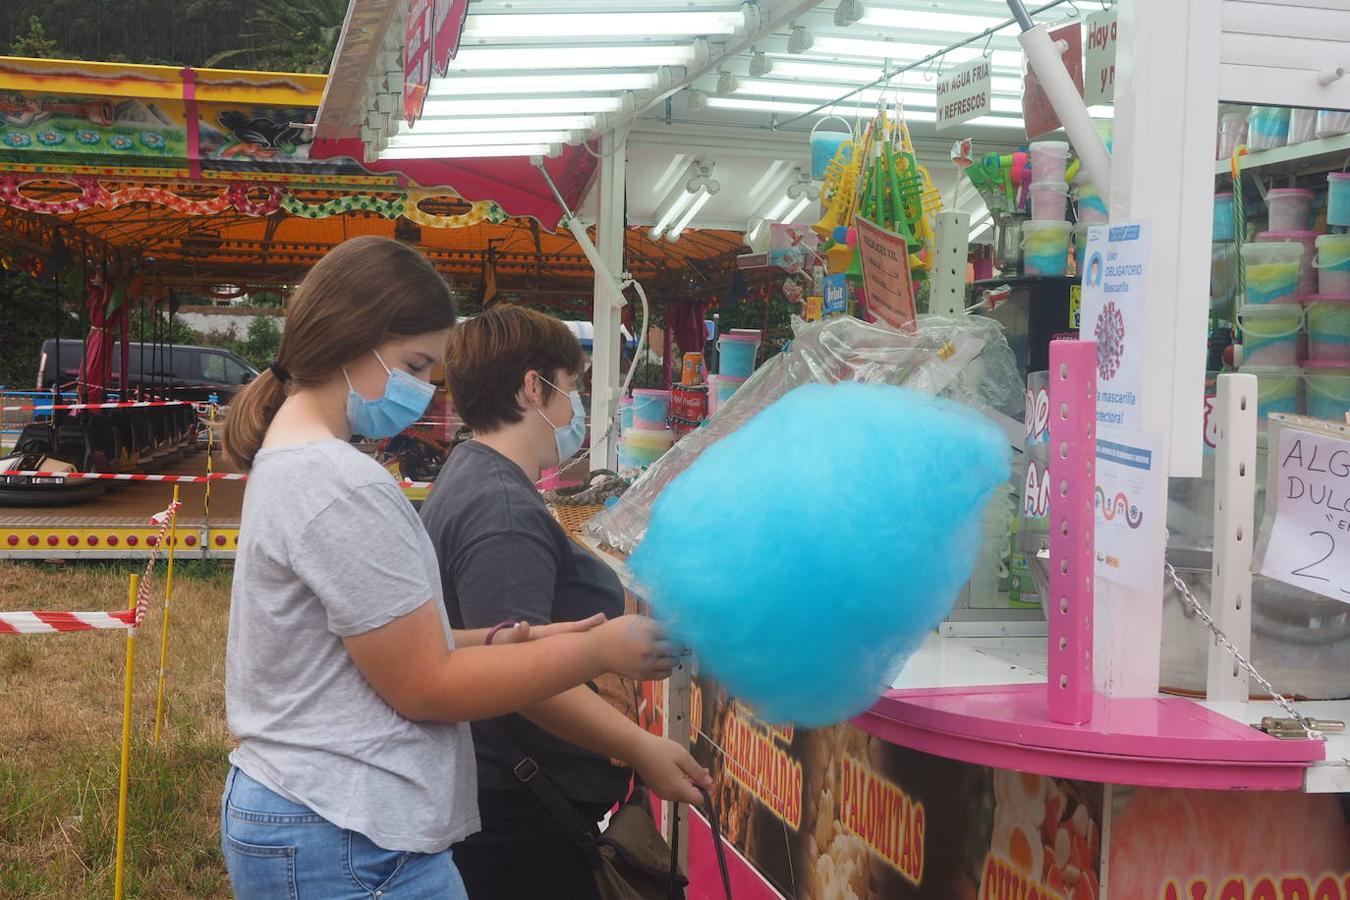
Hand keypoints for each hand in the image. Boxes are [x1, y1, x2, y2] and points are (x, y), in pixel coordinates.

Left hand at [490, 613, 606, 645]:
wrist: (498, 642)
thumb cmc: (504, 642)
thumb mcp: (509, 640)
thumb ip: (517, 633)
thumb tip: (522, 624)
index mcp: (544, 632)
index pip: (567, 628)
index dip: (582, 625)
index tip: (599, 619)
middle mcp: (549, 633)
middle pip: (572, 628)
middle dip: (589, 624)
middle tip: (606, 620)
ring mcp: (548, 638)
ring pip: (570, 635)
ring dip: (584, 632)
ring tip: (602, 629)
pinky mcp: (546, 644)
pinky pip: (564, 642)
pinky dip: (576, 639)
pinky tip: (586, 643)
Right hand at [589, 615, 682, 681]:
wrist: (598, 650)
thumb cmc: (617, 631)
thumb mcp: (636, 620)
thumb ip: (655, 623)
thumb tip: (677, 626)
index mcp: (648, 630)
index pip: (675, 631)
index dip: (679, 631)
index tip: (681, 632)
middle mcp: (649, 647)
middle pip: (677, 647)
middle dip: (678, 644)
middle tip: (676, 642)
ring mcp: (647, 663)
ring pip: (674, 662)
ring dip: (673, 656)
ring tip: (667, 652)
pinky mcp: (644, 675)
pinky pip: (666, 674)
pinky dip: (667, 668)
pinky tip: (660, 661)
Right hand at [628, 732, 711, 805]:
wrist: (636, 748)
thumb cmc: (658, 750)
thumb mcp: (683, 757)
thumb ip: (697, 772)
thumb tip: (708, 783)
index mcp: (677, 789)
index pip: (699, 800)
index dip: (706, 790)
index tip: (707, 778)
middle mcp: (669, 795)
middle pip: (691, 797)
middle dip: (697, 784)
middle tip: (699, 769)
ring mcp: (662, 793)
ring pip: (682, 794)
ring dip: (688, 783)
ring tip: (686, 766)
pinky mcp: (657, 789)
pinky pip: (673, 790)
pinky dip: (678, 782)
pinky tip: (676, 769)